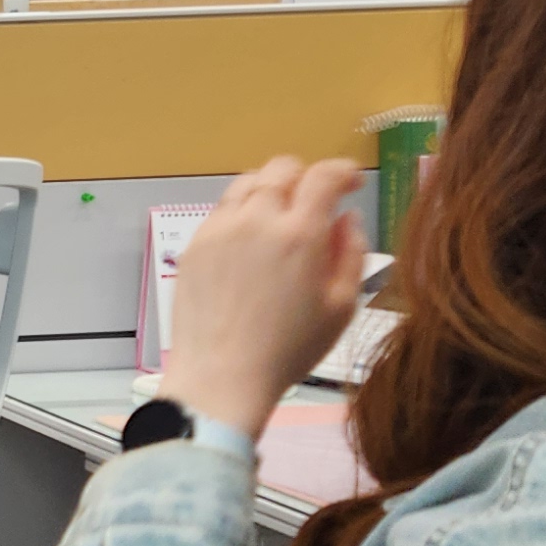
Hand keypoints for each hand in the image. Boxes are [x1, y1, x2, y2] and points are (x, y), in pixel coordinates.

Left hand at [159, 156, 366, 439]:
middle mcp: (256, 220)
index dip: (343, 171)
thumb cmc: (289, 349)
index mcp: (299, 234)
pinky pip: (222, 210)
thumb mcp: (341, 307)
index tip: (352, 182)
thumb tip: (347, 218)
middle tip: (316, 200)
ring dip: (271, 188)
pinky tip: (250, 240)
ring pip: (247, 184)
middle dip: (306, 176)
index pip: (323, 176)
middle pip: (281, 169)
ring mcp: (219, 229)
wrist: (221, 376)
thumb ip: (351, 254)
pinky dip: (242, 212)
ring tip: (282, 215)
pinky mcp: (194, 245)